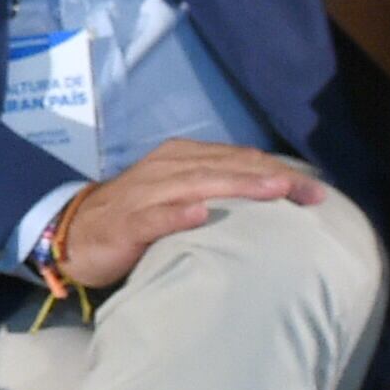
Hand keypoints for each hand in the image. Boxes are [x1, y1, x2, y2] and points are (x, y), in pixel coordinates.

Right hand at [47, 140, 323, 290]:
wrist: (73, 231)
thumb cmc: (135, 216)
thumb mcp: (179, 196)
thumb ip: (216, 191)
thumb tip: (270, 198)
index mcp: (184, 158)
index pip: (240, 160)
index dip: (279, 172)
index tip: (316, 192)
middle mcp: (169, 168)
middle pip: (227, 168)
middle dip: (272, 179)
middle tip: (310, 194)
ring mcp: (147, 193)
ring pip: (198, 185)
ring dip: (238, 187)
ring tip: (274, 192)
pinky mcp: (127, 222)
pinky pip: (155, 216)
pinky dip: (178, 214)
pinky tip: (200, 215)